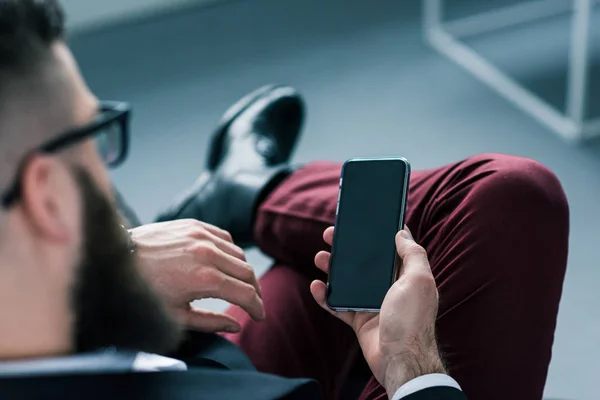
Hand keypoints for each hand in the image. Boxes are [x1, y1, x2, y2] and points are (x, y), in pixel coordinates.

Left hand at [130, 219, 263, 333]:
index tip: (260, 316)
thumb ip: (211, 323)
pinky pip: (224, 237)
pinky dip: (230, 251)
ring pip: (239, 254)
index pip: (246, 293)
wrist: (114, 259)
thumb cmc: (142, 292)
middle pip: (248, 272)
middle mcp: (208, 253)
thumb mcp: (175, 316)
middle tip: (254, 303)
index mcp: (205, 279)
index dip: (257, 307)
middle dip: (255, 290)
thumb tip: (236, 326)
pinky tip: (226, 262)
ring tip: (240, 284)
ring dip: (244, 271)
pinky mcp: (193, 224)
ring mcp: (201, 235)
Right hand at [311, 226, 444, 396]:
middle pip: (364, 263)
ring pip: (348, 281)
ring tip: (319, 256)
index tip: (360, 221)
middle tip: (329, 235)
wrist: (400, 360)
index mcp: (406, 276)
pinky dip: (325, 296)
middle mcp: (389, 288)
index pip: (390, 248)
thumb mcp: (419, 280)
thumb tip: (402, 232)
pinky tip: (316, 285)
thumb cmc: (412, 320)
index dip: (375, 234)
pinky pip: (337, 305)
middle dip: (346, 248)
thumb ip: (413, 254)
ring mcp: (372, 304)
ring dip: (332, 268)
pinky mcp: (359, 320)